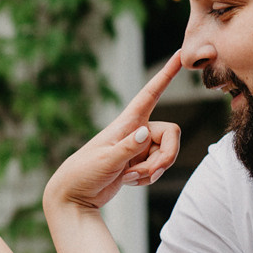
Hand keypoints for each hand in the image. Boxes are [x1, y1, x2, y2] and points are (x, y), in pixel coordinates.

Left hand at [44, 52, 183, 213]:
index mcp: (126, 123)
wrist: (73, 197)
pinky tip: (127, 181)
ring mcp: (138, 148)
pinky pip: (157, 169)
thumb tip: (146, 133)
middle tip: (149, 173)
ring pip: (165, 155)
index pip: (150, 94)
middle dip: (166, 157)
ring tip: (128, 178)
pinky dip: (147, 178)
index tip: (179, 55)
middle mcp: (135, 131)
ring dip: (152, 171)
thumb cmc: (83, 174)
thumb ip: (128, 148)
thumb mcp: (105, 161)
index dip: (165, 75)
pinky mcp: (137, 164)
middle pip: (172, 134)